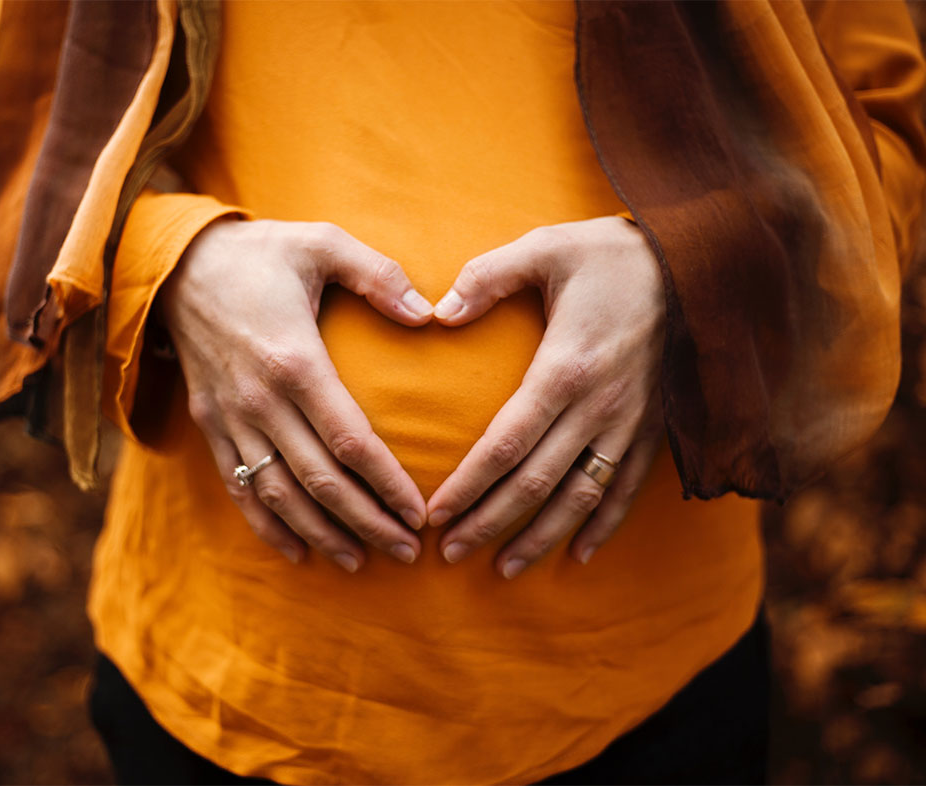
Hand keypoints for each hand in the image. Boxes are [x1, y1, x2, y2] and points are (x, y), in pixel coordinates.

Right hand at [159, 218, 433, 570]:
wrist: (176, 265)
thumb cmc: (260, 254)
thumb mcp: (321, 242)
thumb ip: (378, 274)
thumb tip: (430, 314)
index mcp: (295, 360)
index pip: (350, 441)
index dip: (387, 483)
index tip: (420, 512)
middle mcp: (260, 400)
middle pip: (320, 482)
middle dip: (367, 523)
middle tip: (408, 552)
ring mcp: (231, 418)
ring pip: (279, 496)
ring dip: (322, 534)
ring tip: (362, 561)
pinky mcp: (211, 426)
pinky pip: (238, 488)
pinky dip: (267, 526)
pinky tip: (298, 553)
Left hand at [426, 216, 665, 577]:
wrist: (700, 262)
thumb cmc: (612, 254)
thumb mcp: (545, 248)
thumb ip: (487, 277)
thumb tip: (437, 312)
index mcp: (565, 368)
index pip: (506, 445)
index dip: (469, 485)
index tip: (436, 515)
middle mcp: (599, 407)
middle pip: (537, 483)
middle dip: (490, 522)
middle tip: (450, 554)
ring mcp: (631, 423)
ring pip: (581, 497)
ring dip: (541, 537)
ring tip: (504, 569)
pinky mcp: (654, 428)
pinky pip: (627, 488)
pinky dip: (603, 525)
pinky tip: (578, 554)